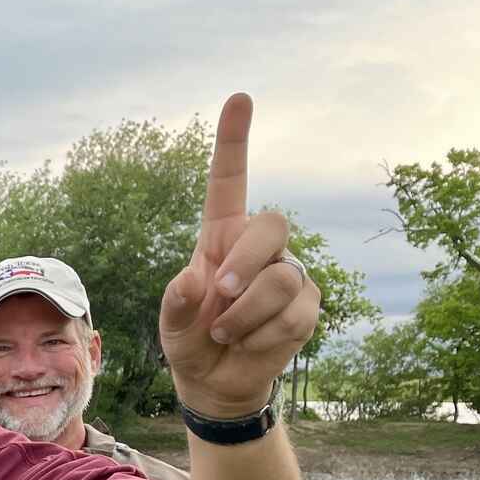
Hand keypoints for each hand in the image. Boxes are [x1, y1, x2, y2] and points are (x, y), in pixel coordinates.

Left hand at [160, 94, 320, 416]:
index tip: (238, 98)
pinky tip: (248, 343)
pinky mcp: (308, 304)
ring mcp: (289, 273)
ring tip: (226, 333)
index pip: (229, 183)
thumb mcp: (171, 325)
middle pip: (270, 225)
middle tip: (220, 295)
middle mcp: (260, 248)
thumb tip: (192, 283)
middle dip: (245, 263)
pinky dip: (261, 336)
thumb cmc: (191, 340)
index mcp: (222, 237)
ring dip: (245, 314)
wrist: (217, 381)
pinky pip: (292, 314)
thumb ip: (176, 304)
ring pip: (281, 279)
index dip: (233, 142)